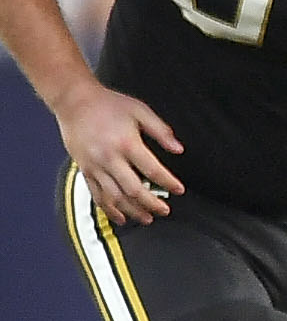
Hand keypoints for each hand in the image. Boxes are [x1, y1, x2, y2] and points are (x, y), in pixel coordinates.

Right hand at [56, 81, 183, 224]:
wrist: (74, 100)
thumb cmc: (109, 104)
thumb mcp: (140, 111)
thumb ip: (160, 131)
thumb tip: (179, 149)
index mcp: (126, 143)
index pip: (152, 170)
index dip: (168, 183)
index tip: (179, 190)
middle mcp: (109, 158)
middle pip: (134, 190)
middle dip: (151, 204)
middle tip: (165, 210)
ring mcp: (94, 166)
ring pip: (115, 197)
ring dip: (132, 211)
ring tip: (147, 219)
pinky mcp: (84, 169)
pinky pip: (97, 194)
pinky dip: (109, 209)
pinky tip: (120, 218)